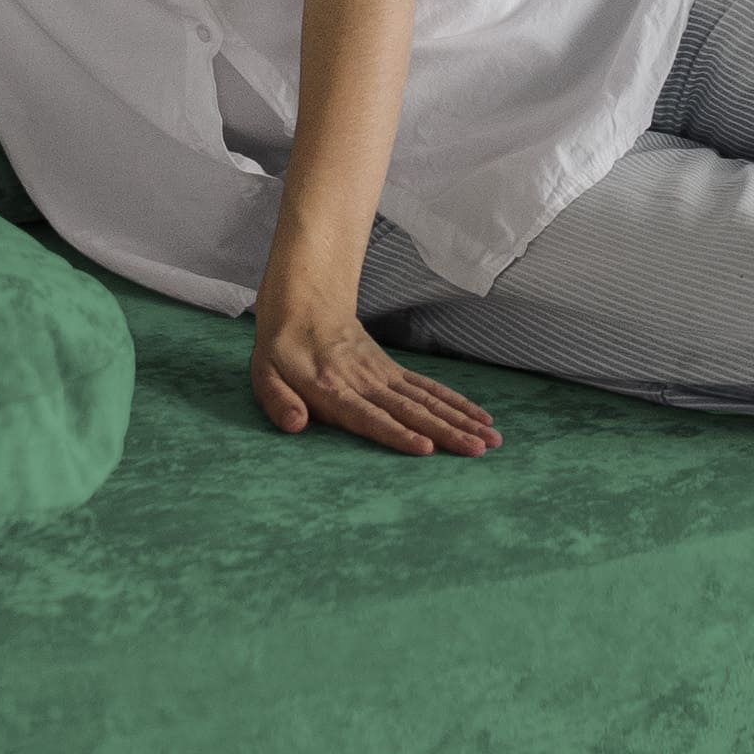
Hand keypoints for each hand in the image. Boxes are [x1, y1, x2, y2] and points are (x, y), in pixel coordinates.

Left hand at [250, 291, 497, 456]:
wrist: (305, 302)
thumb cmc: (282, 348)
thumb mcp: (263, 373)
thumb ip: (278, 401)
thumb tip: (295, 425)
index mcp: (333, 389)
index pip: (369, 416)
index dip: (397, 434)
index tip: (426, 449)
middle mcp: (366, 384)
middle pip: (411, 411)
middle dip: (446, 432)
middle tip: (477, 450)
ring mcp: (384, 376)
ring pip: (428, 401)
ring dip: (461, 420)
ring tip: (490, 440)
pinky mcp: (394, 372)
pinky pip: (430, 388)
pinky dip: (456, 403)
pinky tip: (480, 417)